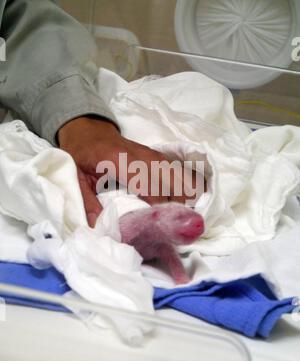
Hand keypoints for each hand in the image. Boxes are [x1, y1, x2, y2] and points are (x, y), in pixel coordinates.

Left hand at [58, 116, 201, 227]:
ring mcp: (152, 154)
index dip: (157, 205)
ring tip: (186, 217)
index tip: (163, 225)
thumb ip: (87, 202)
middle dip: (178, 202)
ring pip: (176, 175)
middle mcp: (141, 155)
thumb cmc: (83, 154)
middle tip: (180, 225)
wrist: (90, 131)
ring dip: (184, 195)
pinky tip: (186, 201)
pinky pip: (176, 171)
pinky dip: (183, 186)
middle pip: (168, 179)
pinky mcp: (157, 156)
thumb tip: (97, 228)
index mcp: (119, 160)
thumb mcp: (77, 178)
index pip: (146, 184)